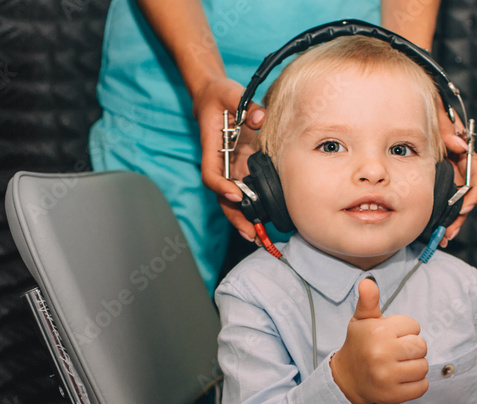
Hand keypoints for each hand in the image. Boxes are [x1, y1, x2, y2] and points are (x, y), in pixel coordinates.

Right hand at [190, 76, 264, 241]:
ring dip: (244, 218)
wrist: (216, 96)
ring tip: (258, 236)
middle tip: (250, 233)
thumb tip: (260, 118)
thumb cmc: (219, 95)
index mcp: (212, 149)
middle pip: (222, 197)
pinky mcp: (242, 167)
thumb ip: (246, 105)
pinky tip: (265, 220)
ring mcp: (231, 167)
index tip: (236, 194)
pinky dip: (253, 206)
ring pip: (233, 199)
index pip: (211, 175)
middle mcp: (221, 163)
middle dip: (234, 217)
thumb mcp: (230, 93)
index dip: (221, 187)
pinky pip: (246, 191)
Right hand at [330, 279, 428, 403]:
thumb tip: (367, 282)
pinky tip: (401, 379)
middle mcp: (382, 354)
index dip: (405, 330)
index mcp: (378, 332)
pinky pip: (422, 387)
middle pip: (421, 346)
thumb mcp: (361, 319)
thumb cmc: (360, 344)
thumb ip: (368, 300)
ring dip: (414, 366)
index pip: (414, 326)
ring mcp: (388, 377)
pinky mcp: (394, 395)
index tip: (390, 336)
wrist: (347, 378)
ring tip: (398, 365)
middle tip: (395, 351)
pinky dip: (416, 384)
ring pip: (423, 366)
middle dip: (412, 348)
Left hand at [436, 102, 476, 247]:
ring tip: (443, 236)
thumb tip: (459, 147)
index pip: (475, 175)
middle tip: (449, 232)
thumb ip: (448, 130)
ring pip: (454, 201)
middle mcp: (456, 164)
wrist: (410, 103)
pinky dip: (441, 213)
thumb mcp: (437, 114)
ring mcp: (445, 172)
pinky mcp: (434, 177)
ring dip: (451, 219)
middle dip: (459, 216)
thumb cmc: (426, 107)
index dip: (472, 193)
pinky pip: (442, 199)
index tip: (463, 207)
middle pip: (466, 195)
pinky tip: (436, 226)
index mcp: (461, 151)